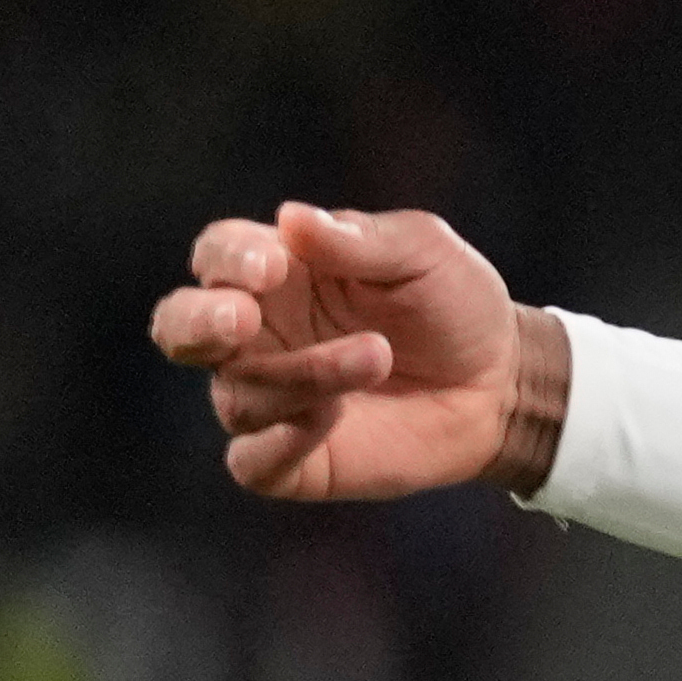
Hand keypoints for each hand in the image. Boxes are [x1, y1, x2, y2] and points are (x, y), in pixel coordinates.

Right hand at [146, 204, 540, 500]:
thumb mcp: (424, 254)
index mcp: (275, 272)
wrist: (502, 381)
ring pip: (238, 395)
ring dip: (303, 376)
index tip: (271, 266)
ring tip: (377, 356)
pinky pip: (250, 461)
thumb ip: (360, 239)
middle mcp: (255, 336)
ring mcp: (266, 398)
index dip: (229, 259)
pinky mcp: (291, 459)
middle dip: (196, 324)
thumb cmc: (454, 304)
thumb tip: (291, 218)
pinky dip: (277, 445)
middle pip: (179, 328)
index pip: (217, 256)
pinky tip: (326, 420)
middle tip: (240, 322)